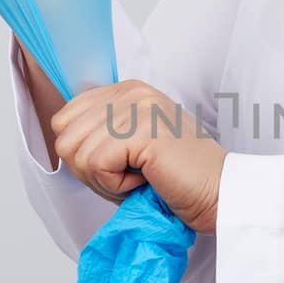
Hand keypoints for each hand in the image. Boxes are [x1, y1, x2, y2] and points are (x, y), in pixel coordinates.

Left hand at [52, 81, 226, 233]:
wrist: (220, 192)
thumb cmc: (177, 178)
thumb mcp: (130, 145)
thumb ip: (99, 134)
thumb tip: (62, 142)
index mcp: (125, 90)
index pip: (64, 118)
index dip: (83, 154)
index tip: (119, 164)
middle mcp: (130, 91)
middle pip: (65, 137)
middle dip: (89, 170)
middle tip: (127, 176)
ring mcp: (137, 107)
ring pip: (77, 153)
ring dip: (104, 180)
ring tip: (139, 177)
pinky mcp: (141, 129)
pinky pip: (97, 165)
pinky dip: (116, 185)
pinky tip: (146, 179)